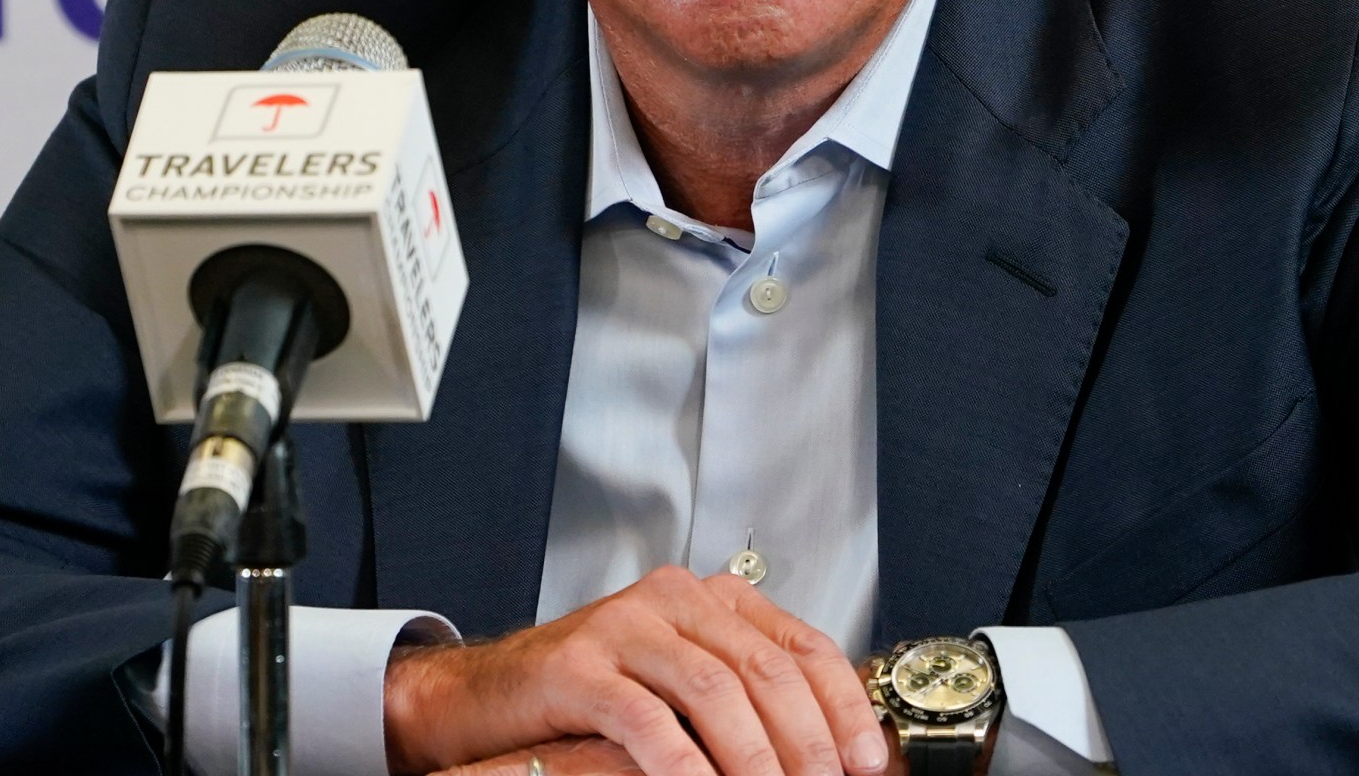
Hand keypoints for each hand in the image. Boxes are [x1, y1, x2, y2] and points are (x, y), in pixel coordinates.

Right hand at [385, 566, 888, 775]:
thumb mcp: (684, 688)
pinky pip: (646, 717)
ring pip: (713, 689)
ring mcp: (623, 626)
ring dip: (754, 757)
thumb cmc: (595, 698)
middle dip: (807, 741)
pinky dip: (683, 762)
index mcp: (713, 600)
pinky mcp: (578, 666)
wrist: (490, 696)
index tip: (868, 762)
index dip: (844, 708)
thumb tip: (827, 755)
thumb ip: (747, 702)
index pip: (803, 645)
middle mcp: (674, 599)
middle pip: (765, 669)